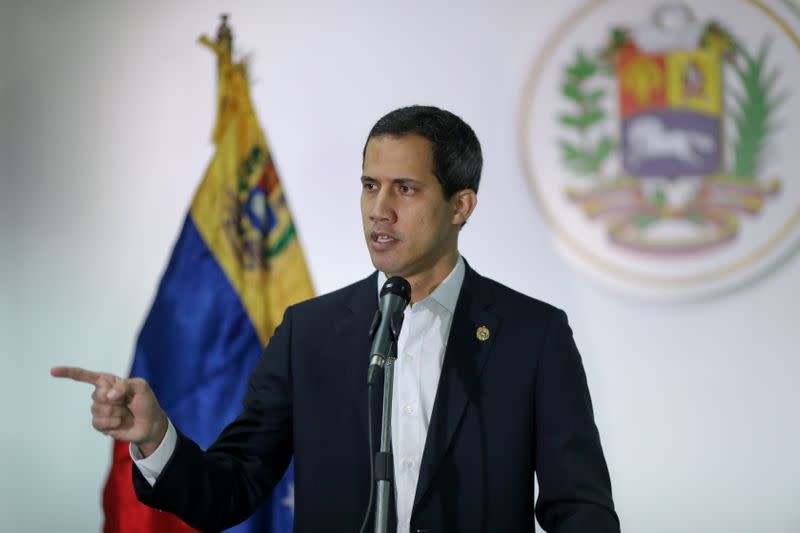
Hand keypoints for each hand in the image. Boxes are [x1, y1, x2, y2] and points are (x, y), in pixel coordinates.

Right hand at [51, 366, 167, 456]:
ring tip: (125, 413)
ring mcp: (99, 410)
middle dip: (115, 400)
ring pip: (98, 410)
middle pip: (96, 395)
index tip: (52, 371)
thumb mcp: (141, 387)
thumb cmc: (145, 401)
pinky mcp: (100, 424)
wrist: (150, 423)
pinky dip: (112, 423)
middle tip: (126, 402)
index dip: (68, 373)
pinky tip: (120, 423)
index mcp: (108, 382)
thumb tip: (110, 394)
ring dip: (116, 413)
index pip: (85, 376)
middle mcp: (101, 394)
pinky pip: (98, 423)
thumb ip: (126, 386)